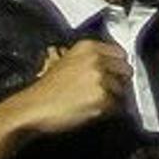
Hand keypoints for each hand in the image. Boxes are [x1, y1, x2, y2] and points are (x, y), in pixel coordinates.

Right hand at [10, 40, 131, 137]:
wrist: (32, 108)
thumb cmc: (46, 89)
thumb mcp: (64, 61)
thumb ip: (90, 59)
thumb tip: (112, 64)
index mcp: (87, 47)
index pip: (120, 53)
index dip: (117, 65)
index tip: (113, 73)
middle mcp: (96, 60)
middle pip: (126, 70)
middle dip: (118, 81)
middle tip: (103, 90)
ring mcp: (101, 79)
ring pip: (123, 90)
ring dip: (113, 98)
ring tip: (91, 101)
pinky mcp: (103, 99)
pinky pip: (117, 106)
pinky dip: (108, 110)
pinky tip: (90, 109)